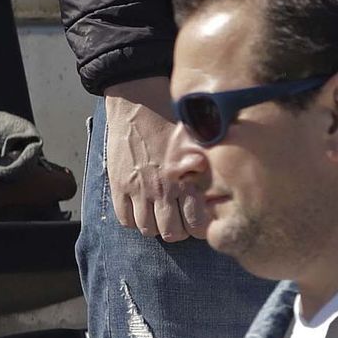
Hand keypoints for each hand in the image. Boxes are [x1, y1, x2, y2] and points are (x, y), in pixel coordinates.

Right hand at [105, 76, 207, 240]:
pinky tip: (141, 211)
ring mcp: (138, 190)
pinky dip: (133, 220)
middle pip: (170, 232)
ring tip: (160, 219)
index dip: (200, 228)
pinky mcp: (119, 186)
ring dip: (155, 227)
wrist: (137, 104)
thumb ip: (207, 163)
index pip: (196, 222)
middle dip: (178, 232)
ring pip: (147, 229)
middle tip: (180, 224)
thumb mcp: (198, 141)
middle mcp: (161, 189)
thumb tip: (218, 180)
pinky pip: (124, 218)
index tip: (200, 223)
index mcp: (185, 180)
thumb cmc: (171, 120)